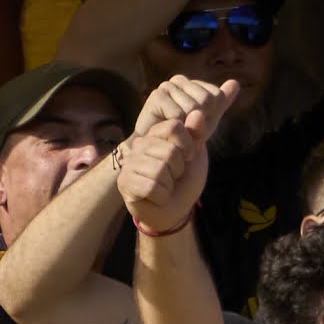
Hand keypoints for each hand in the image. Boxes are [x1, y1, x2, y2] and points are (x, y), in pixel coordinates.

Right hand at [119, 74, 222, 233]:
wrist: (175, 211)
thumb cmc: (184, 182)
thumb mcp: (195, 156)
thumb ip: (196, 135)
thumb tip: (198, 112)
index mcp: (156, 134)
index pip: (174, 126)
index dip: (188, 145)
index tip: (187, 158)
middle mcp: (140, 145)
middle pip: (169, 150)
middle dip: (178, 169)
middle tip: (173, 177)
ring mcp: (130, 163)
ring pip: (160, 169)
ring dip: (169, 184)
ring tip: (165, 187)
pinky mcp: (125, 182)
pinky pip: (151, 186)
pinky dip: (161, 196)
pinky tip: (157, 197)